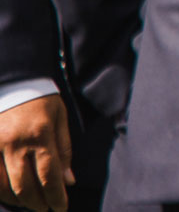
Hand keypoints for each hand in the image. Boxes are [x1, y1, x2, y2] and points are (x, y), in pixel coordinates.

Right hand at [0, 95, 70, 211]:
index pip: (49, 174)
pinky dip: (1, 191)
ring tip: (31, 203)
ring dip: (18, 201)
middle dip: (37, 202)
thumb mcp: (60, 119)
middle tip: (46, 208)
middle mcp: (15, 142)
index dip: (56, 195)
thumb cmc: (42, 101)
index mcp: (40, 134)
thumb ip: (64, 150)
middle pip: (24, 186)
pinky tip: (11, 195)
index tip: (61, 207)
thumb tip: (68, 181)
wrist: (15, 82)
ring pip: (3, 187)